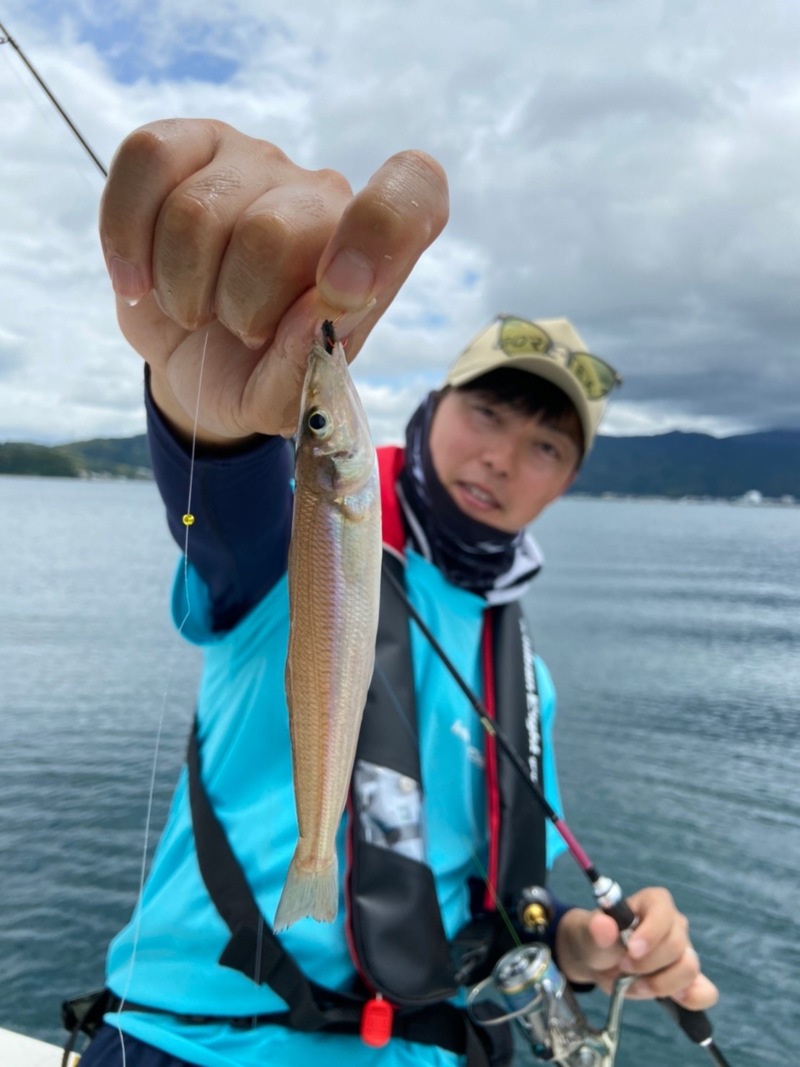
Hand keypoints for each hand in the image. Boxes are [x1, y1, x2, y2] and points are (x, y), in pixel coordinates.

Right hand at [99, 119, 448, 442]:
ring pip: (199, 210)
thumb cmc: (258, 378)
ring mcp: (253, 163)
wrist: (194, 368)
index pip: (412, 194)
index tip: (341, 292)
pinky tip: (137, 282)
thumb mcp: (287, 404)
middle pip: (273, 231)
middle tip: (238, 331)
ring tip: (194, 309)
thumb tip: (318, 312)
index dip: (380, 231)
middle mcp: (319, 197)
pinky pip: (146, 160)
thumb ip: (307, 371)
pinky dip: (126, 238)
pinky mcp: (185, 146)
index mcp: (372, 258)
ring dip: (181, 286)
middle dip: (238, 306)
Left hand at [554, 887, 718, 1009]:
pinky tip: (674, 1000)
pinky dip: (693, 999)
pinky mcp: (688, 979)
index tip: (631, 951)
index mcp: (653, 902)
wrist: (599, 962)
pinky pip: (705, 991)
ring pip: (689, 969)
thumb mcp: (589, 932)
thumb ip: (595, 928)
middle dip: (647, 964)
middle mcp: (674, 924)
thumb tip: (603, 926)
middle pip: (676, 946)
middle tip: (623, 968)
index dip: (650, 934)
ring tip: (635, 985)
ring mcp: (685, 951)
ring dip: (660, 984)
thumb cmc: (597, 939)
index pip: (663, 912)